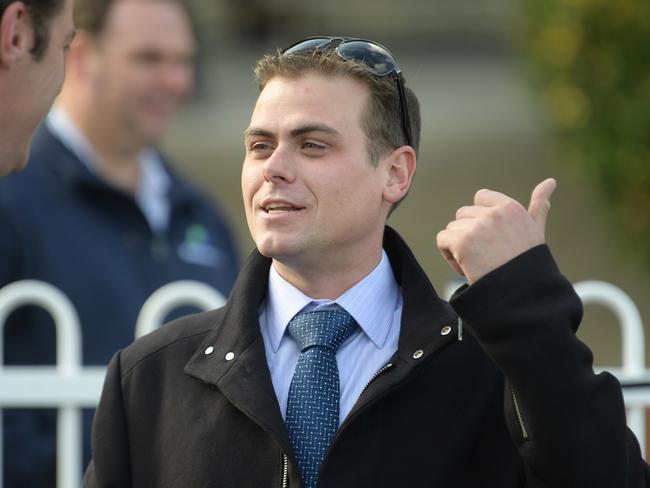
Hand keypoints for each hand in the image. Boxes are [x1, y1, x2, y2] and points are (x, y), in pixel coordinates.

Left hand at [436, 178, 556, 283]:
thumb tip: (550, 181)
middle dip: (469, 233)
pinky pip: (442, 240)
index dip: (480, 218)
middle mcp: (494, 214)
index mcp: (510, 207)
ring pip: (452, 228)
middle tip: (486, 255)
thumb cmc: (527, 262)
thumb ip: (538, 204)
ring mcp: (477, 227)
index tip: (491, 238)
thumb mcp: (535, 229)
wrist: (521, 293)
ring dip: (458, 246)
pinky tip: (465, 266)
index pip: (480, 197)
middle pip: (463, 215)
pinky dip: (448, 254)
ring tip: (477, 262)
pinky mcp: (462, 242)